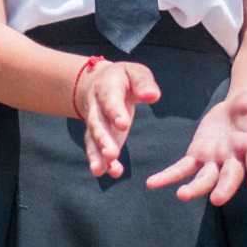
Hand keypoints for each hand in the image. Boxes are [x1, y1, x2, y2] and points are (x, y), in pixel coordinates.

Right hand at [77, 60, 160, 179]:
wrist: (98, 82)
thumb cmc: (124, 79)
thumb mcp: (135, 73)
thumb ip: (143, 83)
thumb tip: (153, 96)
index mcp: (107, 87)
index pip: (110, 100)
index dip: (115, 112)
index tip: (123, 125)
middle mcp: (96, 107)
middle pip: (97, 123)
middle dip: (103, 139)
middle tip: (111, 154)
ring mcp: (95, 123)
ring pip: (93, 139)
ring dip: (97, 155)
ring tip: (100, 170)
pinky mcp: (98, 136)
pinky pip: (96, 149)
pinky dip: (101, 162)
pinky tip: (111, 173)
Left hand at [146, 90, 246, 204]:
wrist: (239, 110)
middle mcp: (234, 161)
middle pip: (230, 177)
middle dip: (224, 188)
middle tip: (217, 199)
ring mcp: (215, 161)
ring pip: (205, 178)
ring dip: (195, 188)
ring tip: (182, 195)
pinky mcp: (198, 156)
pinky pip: (182, 168)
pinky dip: (168, 176)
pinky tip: (152, 184)